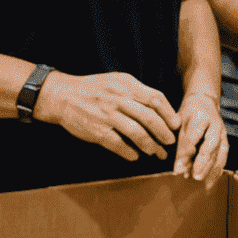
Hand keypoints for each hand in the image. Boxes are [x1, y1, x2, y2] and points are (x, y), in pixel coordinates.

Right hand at [33, 71, 179, 160]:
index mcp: (126, 85)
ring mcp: (107, 116)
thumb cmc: (94, 88)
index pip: (155, 99)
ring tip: (156, 152)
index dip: (169, 113)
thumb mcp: (117, 81)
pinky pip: (118, 144)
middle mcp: (118, 99)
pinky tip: (135, 156)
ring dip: (150, 145)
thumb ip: (137, 91)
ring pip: (136, 133)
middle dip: (163, 132)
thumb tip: (159, 107)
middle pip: (149, 118)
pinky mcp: (97, 131)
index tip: (176, 124)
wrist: (62, 96)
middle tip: (170, 142)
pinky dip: (129, 152)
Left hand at [174, 91, 227, 185]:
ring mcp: (222, 133)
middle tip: (194, 176)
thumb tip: (178, 169)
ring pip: (219, 152)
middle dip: (202, 163)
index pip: (193, 137)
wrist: (204, 101)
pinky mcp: (225, 140)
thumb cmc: (189, 113)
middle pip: (210, 146)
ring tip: (202, 181)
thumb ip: (180, 145)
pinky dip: (218, 169)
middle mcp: (215, 125)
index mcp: (201, 117)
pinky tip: (211, 181)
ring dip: (211, 168)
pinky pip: (223, 156)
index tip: (178, 169)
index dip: (186, 154)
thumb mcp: (179, 123)